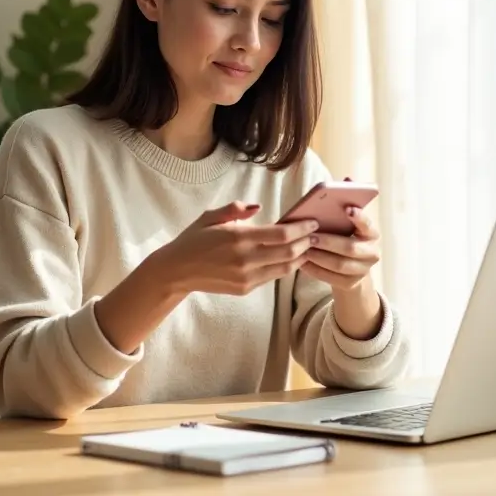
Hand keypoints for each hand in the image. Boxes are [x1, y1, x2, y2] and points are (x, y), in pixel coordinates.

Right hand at [143, 202, 319, 295]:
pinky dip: (285, 267)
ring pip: (284, 268)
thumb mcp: (211, 216)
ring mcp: (246, 277)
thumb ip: (236, 209)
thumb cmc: (194, 239)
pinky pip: (272, 277)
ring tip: (309, 247)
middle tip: (317, 234)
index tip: (313, 222)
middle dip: (306, 243)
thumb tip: (258, 207)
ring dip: (300, 257)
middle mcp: (245, 260)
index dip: (301, 229)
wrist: (177, 271)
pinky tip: (292, 258)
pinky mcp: (245, 288)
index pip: (281, 235)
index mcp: (238, 238)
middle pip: (288, 253)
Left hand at [301, 189, 380, 292]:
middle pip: (350, 248)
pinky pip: (331, 279)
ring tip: (303, 249)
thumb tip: (348, 179)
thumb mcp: (347, 223)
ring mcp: (363, 270)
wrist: (352, 270)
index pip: (368, 225)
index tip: (347, 209)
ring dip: (320, 257)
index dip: (359, 217)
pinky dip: (316, 270)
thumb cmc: (345, 238)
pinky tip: (302, 263)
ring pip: (340, 265)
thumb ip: (347, 202)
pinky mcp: (352, 284)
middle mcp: (372, 253)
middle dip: (329, 242)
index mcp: (372, 234)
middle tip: (310, 236)